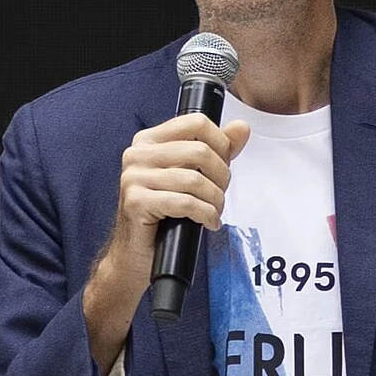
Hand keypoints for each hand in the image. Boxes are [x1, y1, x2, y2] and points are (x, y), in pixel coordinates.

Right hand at [106, 113, 250, 280]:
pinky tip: (208, 222)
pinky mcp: (136, 202)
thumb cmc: (165, 213)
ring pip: (195, 179)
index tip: (223, 166)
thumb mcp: (192, 175)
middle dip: (221, 177)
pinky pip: (185, 203)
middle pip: (200, 151)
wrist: (136, 253)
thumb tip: (242, 127)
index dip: (221, 144)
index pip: (197, 122)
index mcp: (149, 140)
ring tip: (215, 211)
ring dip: (215, 200)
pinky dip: (206, 214)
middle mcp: (137, 154)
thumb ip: (216, 149)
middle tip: (220, 195)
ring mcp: (133, 177)